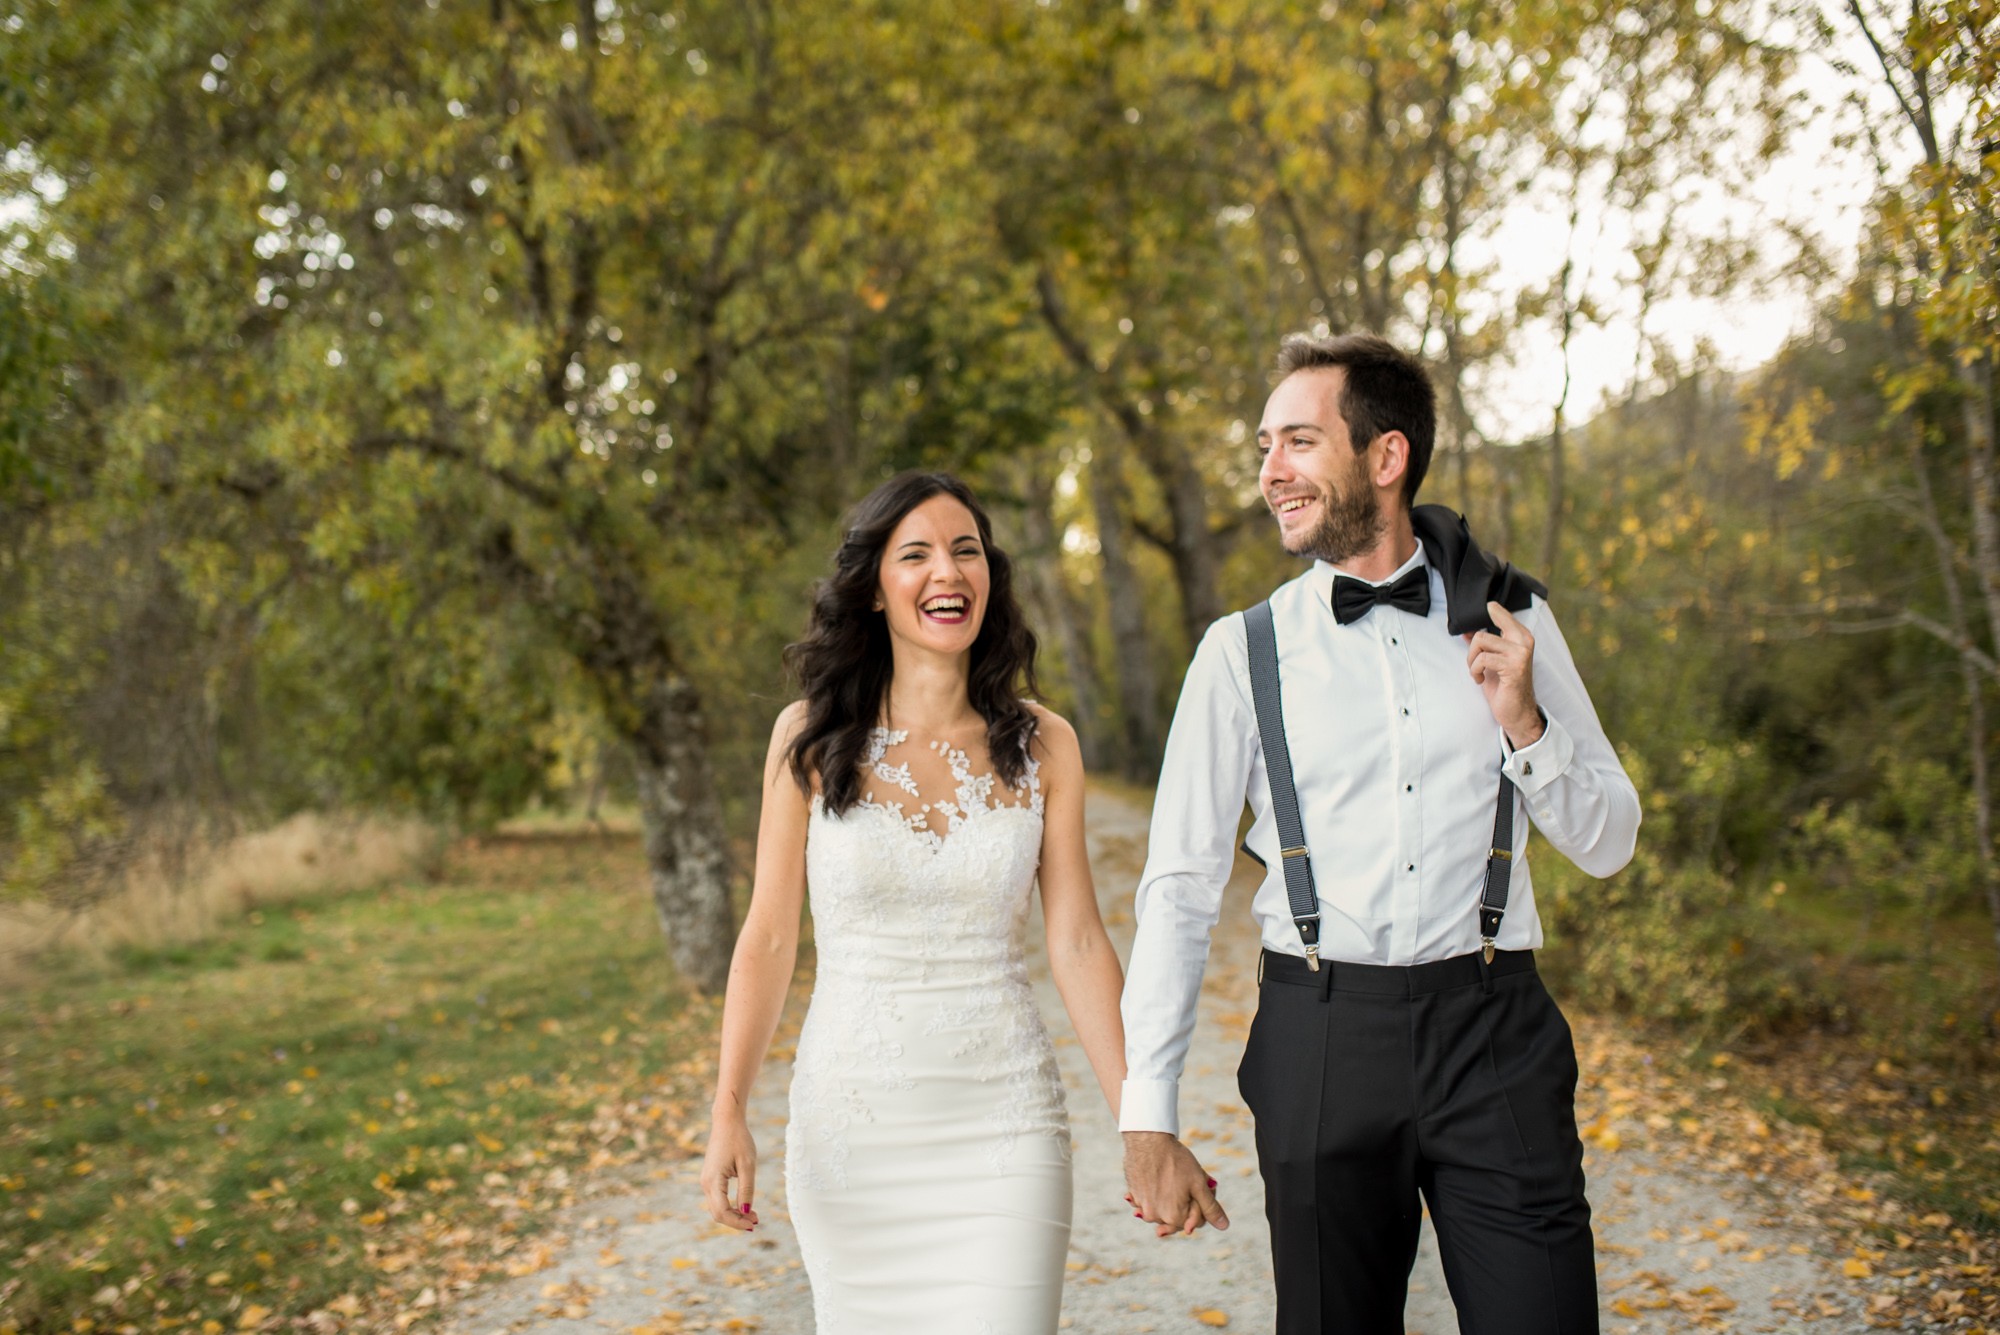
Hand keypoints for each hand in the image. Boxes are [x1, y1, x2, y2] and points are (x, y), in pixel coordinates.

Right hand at [699, 1114, 757, 1231]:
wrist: (727, 1122)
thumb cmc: (739, 1140)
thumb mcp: (748, 1165)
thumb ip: (746, 1190)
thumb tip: (746, 1212)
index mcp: (713, 1181)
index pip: (722, 1212)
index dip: (738, 1222)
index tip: (754, 1224)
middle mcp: (705, 1183)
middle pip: (718, 1214)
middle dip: (736, 1221)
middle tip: (756, 1222)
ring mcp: (706, 1181)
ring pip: (717, 1208)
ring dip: (734, 1215)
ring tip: (753, 1216)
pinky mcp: (711, 1178)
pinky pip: (718, 1199)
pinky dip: (730, 1206)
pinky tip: (744, 1206)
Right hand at [1122, 1131, 1227, 1237]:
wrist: (1147, 1140)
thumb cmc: (1175, 1160)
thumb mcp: (1199, 1184)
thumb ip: (1211, 1208)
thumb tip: (1224, 1226)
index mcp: (1174, 1218)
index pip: (1196, 1221)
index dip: (1202, 1203)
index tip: (1202, 1185)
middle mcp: (1155, 1217)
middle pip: (1179, 1216)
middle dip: (1186, 1201)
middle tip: (1187, 1179)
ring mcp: (1142, 1207)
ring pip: (1164, 1208)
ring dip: (1170, 1197)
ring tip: (1174, 1176)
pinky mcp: (1133, 1195)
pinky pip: (1149, 1200)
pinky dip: (1156, 1192)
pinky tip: (1158, 1178)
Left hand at [1465, 601, 1543, 748]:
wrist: (1517, 712)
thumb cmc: (1504, 686)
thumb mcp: (1490, 661)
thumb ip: (1482, 643)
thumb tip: (1465, 629)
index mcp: (1520, 635)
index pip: (1499, 611)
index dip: (1488, 609)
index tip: (1485, 607)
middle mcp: (1523, 641)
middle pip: (1482, 630)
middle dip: (1471, 650)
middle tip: (1476, 665)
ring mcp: (1520, 653)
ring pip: (1480, 642)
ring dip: (1472, 662)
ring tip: (1479, 674)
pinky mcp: (1514, 666)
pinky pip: (1482, 659)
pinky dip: (1475, 671)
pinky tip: (1481, 680)